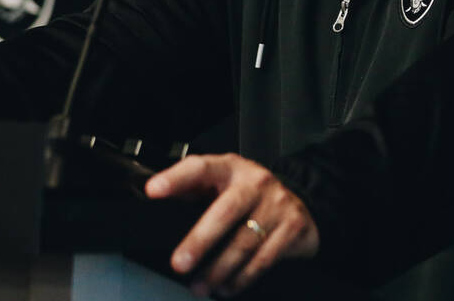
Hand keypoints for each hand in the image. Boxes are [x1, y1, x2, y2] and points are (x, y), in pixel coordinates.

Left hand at [145, 153, 319, 297]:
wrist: (300, 201)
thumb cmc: (249, 195)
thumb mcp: (222, 183)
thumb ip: (193, 189)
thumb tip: (153, 199)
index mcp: (231, 168)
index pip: (201, 167)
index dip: (176, 178)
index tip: (153, 190)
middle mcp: (256, 182)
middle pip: (226, 211)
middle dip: (200, 240)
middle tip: (180, 264)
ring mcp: (278, 204)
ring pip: (244, 242)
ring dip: (218, 270)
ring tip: (200, 285)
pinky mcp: (293, 226)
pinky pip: (263, 259)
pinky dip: (241, 278)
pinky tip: (227, 286)